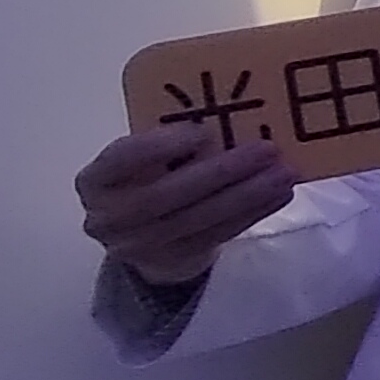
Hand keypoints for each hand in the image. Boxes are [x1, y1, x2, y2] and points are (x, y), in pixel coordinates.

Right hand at [75, 127, 291, 287]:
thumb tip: (229, 117)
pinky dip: (252, 214)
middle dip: (221, 172)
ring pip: (197, 219)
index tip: (203, 131)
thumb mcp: (143, 157)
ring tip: (284, 173)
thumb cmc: (148, 177)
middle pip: (167, 195)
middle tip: (266, 150)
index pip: (122, 159)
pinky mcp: (173, 262)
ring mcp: (139, 247)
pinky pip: (217, 235)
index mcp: (96, 179)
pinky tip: (278, 195)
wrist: (144, 237)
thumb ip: (168, 141)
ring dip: (247, 196)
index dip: (161, 146)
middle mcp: (108, 217)